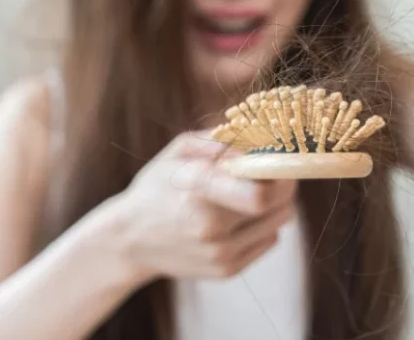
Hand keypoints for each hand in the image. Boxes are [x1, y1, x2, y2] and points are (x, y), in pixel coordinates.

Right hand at [103, 131, 296, 285]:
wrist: (129, 240)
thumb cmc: (156, 188)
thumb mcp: (179, 151)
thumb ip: (221, 142)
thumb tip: (260, 142)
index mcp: (198, 194)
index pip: (261, 194)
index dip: (281, 175)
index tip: (280, 161)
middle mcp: (211, 229)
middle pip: (279, 208)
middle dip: (284, 187)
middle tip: (271, 174)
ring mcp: (220, 255)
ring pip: (278, 225)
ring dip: (275, 206)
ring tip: (249, 195)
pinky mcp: (226, 271)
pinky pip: (269, 241)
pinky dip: (263, 226)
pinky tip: (238, 218)